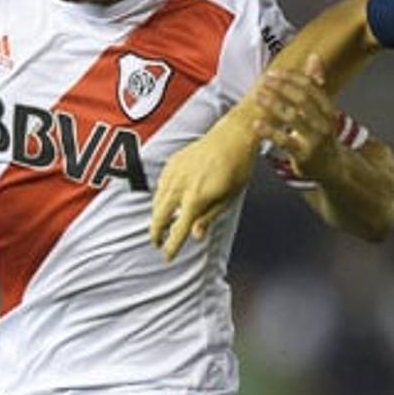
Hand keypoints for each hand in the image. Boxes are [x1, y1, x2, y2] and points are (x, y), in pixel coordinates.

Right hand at [148, 111, 259, 258]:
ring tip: (161, 226)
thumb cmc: (237, 167)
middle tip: (157, 244)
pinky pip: (161, 185)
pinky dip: (161, 196)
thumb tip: (195, 235)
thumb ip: (209, 216)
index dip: (172, 246)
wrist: (233, 136)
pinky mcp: (173, 162)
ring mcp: (175, 172)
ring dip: (157, 215)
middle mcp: (182, 185)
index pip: (179, 229)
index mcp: (197, 197)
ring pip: (158, 200)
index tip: (168, 258)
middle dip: (156, 233)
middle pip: (160, 215)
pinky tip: (167, 201)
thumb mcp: (229, 197)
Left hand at [252, 53, 341, 183]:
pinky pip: (285, 141)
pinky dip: (269, 131)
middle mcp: (324, 123)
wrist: (332, 168)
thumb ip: (317, 85)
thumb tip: (314, 57)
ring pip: (293, 117)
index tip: (273, 73)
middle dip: (281, 88)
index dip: (291, 77)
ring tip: (258, 96)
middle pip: (302, 99)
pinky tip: (256, 124)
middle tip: (263, 81)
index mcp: (329, 109)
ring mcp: (315, 140)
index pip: (311, 86)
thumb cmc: (323, 135)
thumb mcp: (323, 111)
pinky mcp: (304, 155)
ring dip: (273, 105)